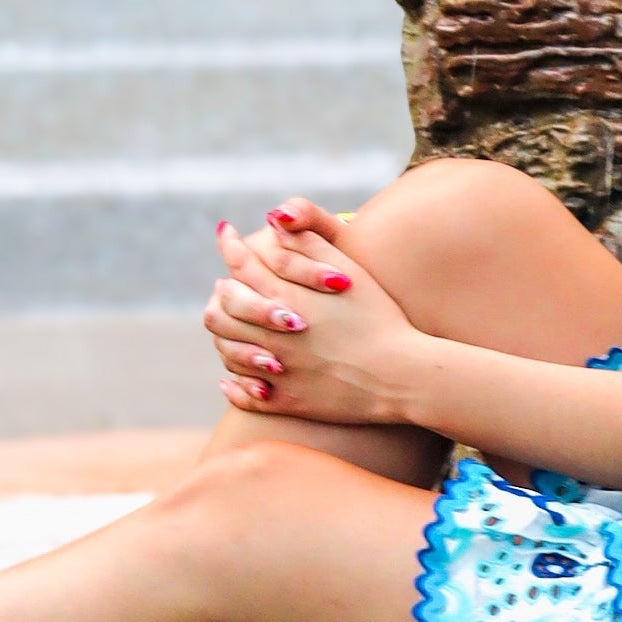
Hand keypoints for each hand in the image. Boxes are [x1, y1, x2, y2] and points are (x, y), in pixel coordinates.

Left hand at [206, 217, 425, 426]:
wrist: (400, 375)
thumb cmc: (380, 317)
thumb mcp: (348, 272)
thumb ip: (308, 244)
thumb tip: (273, 221)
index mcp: (286, 298)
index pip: (240, 266)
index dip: (230, 246)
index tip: (226, 234)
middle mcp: (272, 335)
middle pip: (222, 310)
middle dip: (222, 292)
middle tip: (226, 283)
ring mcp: (276, 371)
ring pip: (228, 351)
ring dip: (224, 334)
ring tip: (231, 324)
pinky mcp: (285, 400)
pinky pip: (242, 393)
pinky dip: (234, 383)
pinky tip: (235, 377)